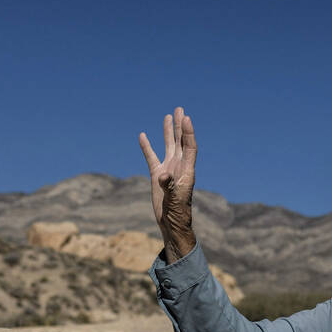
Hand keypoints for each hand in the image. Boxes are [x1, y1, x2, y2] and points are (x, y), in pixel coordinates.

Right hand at [139, 107, 197, 261]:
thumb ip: (170, 186)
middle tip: (179, 109)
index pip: (189, 146)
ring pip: (168, 145)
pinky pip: (151, 157)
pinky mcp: (157, 175)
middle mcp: (178, 166)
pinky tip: (142, 135)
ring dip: (168, 132)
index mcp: (187, 170)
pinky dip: (147, 147)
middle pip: (180, 141)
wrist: (170, 222)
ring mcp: (168, 169)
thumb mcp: (174, 199)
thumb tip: (163, 174)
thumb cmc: (177, 212)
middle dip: (180, 126)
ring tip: (168, 116)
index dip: (188, 132)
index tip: (186, 118)